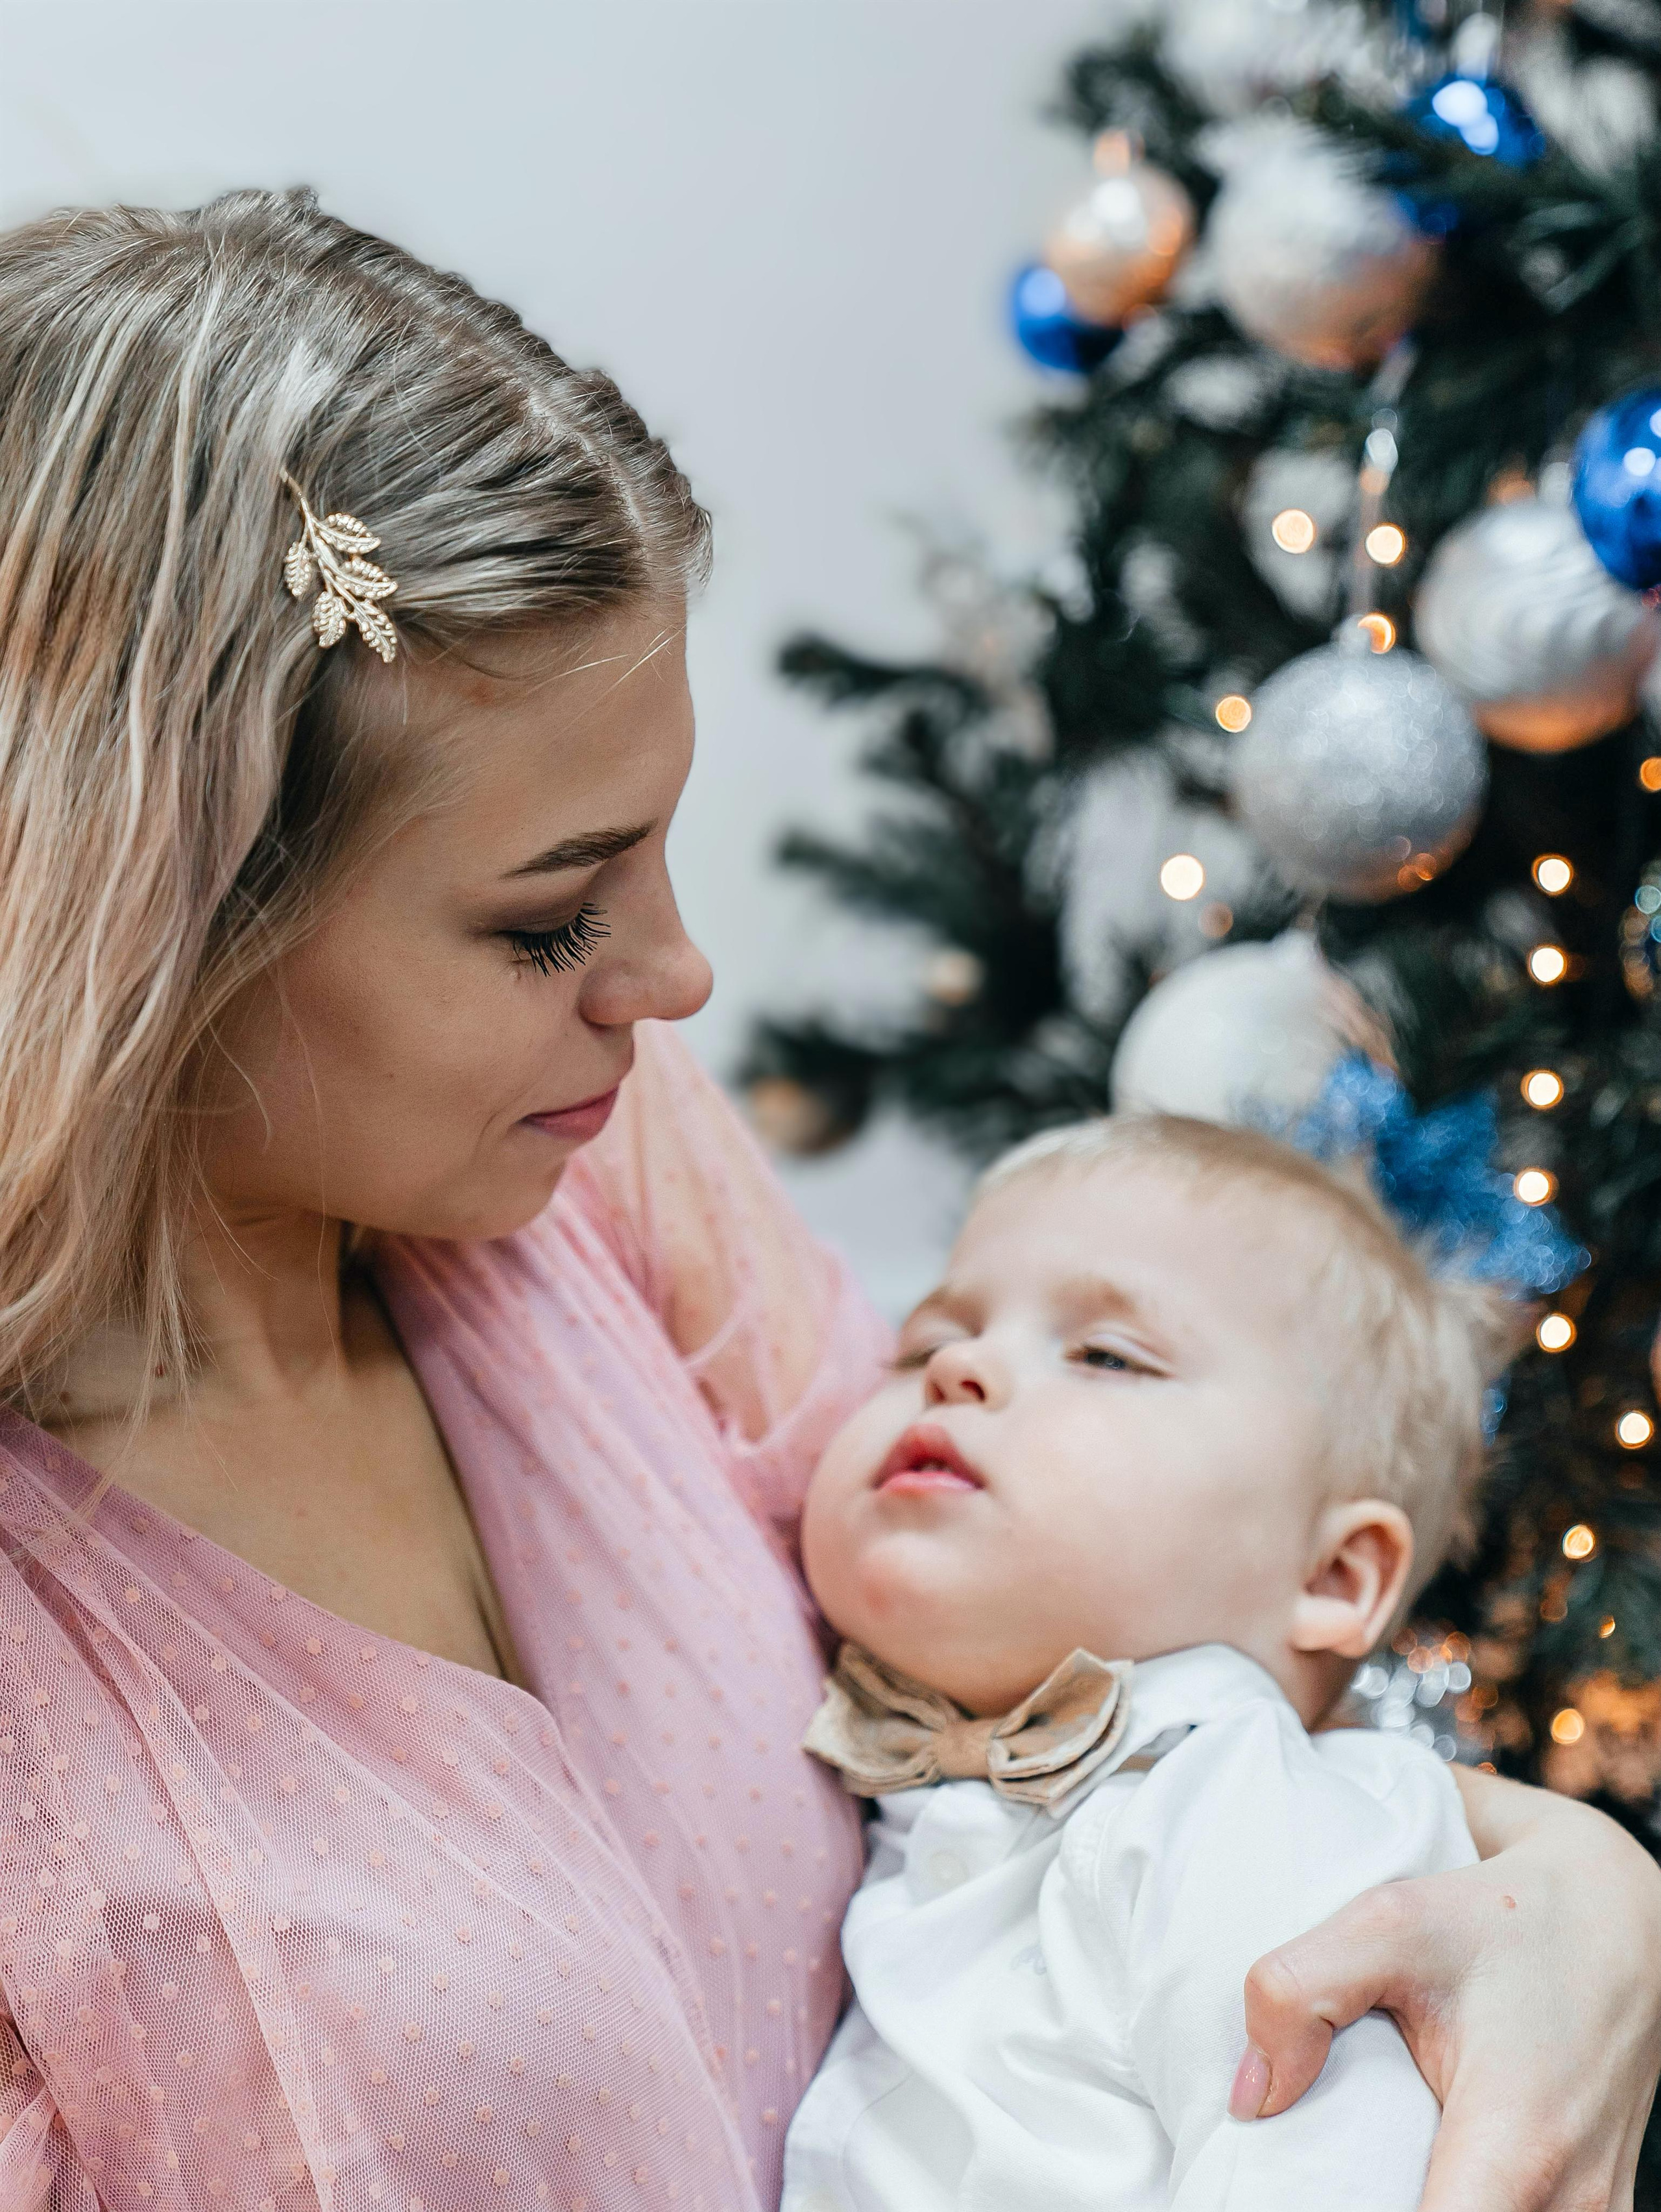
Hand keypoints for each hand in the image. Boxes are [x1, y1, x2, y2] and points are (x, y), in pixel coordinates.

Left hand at [1228, 1768, 1660, 2209]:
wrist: (1613, 1916)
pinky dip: (1459, 2204)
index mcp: (1520, 2139)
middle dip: (1372, 2205)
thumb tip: (1250, 2098)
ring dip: (1415, 2206)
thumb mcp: (1389, 1922)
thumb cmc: (1501, 1920)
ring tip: (1362, 2173)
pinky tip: (1415, 2176)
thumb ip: (1299, 1995)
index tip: (1314, 2188)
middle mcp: (1570, 2200)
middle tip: (1318, 2172)